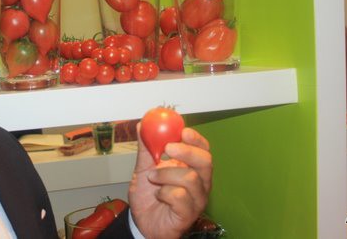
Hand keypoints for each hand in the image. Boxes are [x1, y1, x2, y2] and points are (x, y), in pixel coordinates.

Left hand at [128, 123, 211, 238]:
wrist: (141, 221)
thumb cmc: (148, 195)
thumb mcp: (143, 167)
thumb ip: (145, 147)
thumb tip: (143, 124)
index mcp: (191, 167)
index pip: (203, 149)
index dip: (196, 139)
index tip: (182, 131)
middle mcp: (199, 182)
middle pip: (206, 161)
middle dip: (187, 152)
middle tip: (169, 148)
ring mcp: (196, 199)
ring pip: (190, 179)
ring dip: (166, 175)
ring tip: (153, 178)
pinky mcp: (189, 214)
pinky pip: (180, 197)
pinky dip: (164, 193)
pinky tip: (158, 195)